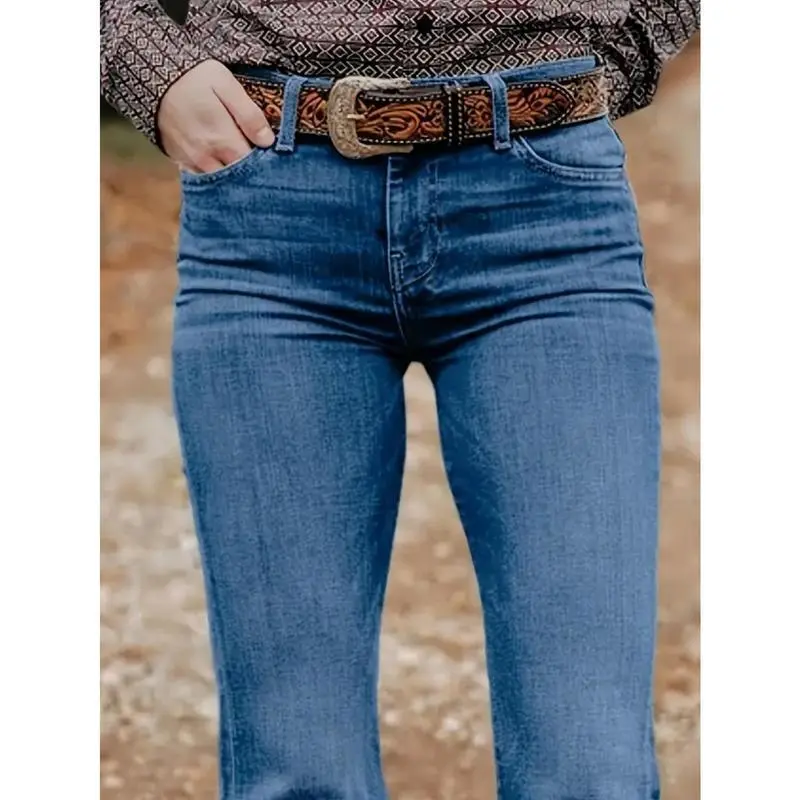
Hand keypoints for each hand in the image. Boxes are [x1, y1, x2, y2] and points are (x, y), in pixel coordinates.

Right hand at [157, 60, 274, 173]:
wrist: (152, 77)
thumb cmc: (193, 78)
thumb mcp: (225, 85)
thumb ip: (248, 114)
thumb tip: (268, 141)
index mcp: (223, 140)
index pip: (252, 165)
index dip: (264, 161)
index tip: (269, 153)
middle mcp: (207, 157)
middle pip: (237, 177)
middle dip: (250, 171)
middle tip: (258, 157)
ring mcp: (191, 162)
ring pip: (220, 180)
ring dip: (232, 174)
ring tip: (238, 159)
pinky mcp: (180, 161)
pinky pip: (202, 176)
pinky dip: (213, 174)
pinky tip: (219, 161)